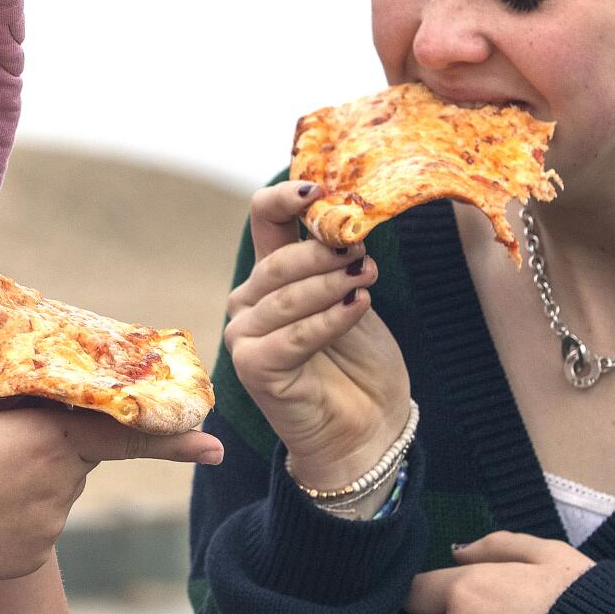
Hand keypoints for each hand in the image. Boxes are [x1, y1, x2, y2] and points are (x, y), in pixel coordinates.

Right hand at [0, 384, 221, 592]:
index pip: (125, 430)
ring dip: (28, 477)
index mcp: (50, 436)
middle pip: (75, 451)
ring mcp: (50, 526)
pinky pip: (37, 525)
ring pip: (55, 488)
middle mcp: (63, 484)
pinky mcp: (34, 558)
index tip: (215, 444)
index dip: (174, 437)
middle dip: (49, 442)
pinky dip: (13, 515)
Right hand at [224, 180, 410, 489]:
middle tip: (362, 253)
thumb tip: (345, 224)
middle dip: (322, 252)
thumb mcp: (355, 295)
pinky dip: (328, 319)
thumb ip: (339, 261)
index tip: (321, 187)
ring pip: (285, 299)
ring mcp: (245, 337)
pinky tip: (358, 307)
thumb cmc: (361, 362)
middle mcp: (249, 302)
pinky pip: (293, 336)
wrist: (369, 426)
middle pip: (277, 262)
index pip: (265, 218)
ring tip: (366, 278)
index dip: (286, 198)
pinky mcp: (254, 370)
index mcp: (271, 275)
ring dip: (330, 285)